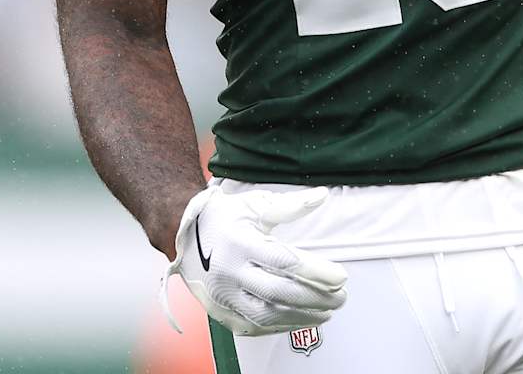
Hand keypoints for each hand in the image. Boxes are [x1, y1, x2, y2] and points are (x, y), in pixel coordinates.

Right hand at [163, 183, 346, 336]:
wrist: (182, 235)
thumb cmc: (224, 218)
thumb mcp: (255, 205)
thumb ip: (291, 205)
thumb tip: (322, 195)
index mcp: (240, 243)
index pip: (284, 262)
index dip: (316, 271)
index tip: (341, 276)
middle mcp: (229, 272)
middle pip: (279, 292)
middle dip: (315, 297)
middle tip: (341, 296)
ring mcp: (223, 296)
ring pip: (267, 315)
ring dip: (302, 317)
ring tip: (328, 311)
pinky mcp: (220, 312)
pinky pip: (253, 326)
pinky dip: (281, 327)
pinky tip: (302, 319)